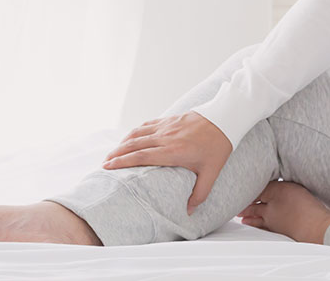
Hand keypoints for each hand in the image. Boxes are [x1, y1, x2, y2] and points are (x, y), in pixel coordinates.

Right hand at [102, 111, 233, 215]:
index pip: (141, 157)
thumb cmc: (218, 146)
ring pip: (138, 133)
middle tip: (104, 164)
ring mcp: (167, 126)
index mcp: (173, 152)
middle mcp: (166, 137)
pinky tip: (131, 137)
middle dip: (116, 154)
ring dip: (123, 142)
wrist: (226, 118)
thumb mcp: (211, 173)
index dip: (122, 161)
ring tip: (112, 152)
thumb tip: (188, 212)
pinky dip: (135, 131)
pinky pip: (147, 124)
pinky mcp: (170, 119)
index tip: (108, 167)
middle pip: (134, 144)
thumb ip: (199, 194)